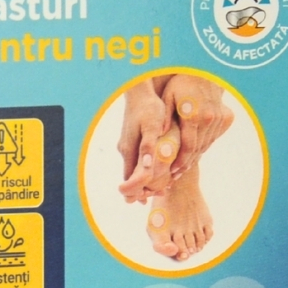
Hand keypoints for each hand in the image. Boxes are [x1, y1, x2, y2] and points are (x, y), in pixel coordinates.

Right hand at [116, 80, 168, 202]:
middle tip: (160, 192)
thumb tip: (146, 167)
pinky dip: (145, 167)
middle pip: (130, 176)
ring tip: (162, 184)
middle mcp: (125, 149)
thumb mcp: (151, 127)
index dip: (137, 192)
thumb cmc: (148, 107)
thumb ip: (148, 147)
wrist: (140, 89)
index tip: (149, 198)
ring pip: (134, 167)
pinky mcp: (131, 137)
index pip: (128, 180)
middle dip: (142, 188)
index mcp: (129, 150)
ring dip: (145, 178)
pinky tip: (158, 165)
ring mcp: (127, 143)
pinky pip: (136, 158)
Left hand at [160, 74, 233, 176]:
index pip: (188, 147)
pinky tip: (193, 153)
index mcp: (194, 115)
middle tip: (174, 175)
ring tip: (182, 168)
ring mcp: (220, 119)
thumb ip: (164, 118)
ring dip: (194, 157)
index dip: (180, 162)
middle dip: (185, 164)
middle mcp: (210, 119)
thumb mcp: (168, 97)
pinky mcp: (226, 118)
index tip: (171, 172)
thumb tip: (158, 138)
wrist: (205, 71)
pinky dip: (203, 145)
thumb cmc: (182, 83)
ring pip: (206, 145)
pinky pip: (213, 137)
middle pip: (197, 149)